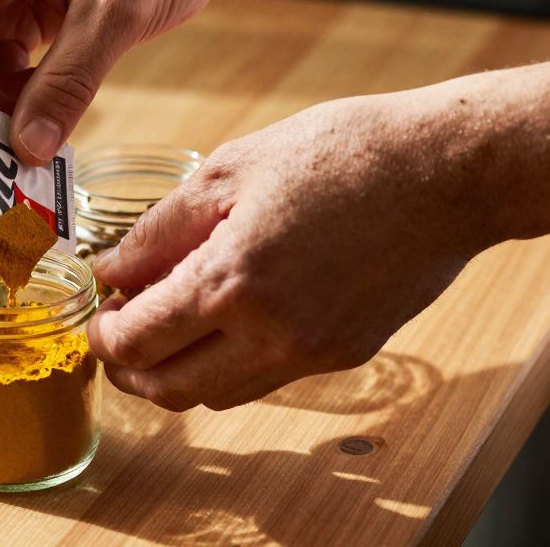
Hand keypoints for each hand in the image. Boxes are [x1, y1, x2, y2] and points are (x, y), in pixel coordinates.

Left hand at [87, 94, 490, 410]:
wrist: (451, 172)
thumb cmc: (344, 152)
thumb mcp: (231, 169)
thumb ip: (160, 230)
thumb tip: (112, 270)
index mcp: (233, 282)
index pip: (136, 344)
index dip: (102, 336)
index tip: (97, 313)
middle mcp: (271, 335)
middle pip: (168, 391)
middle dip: (128, 370)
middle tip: (118, 331)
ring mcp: (312, 354)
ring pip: (216, 396)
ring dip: (176, 373)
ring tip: (167, 323)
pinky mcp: (343, 356)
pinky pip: (263, 380)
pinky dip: (228, 364)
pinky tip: (226, 319)